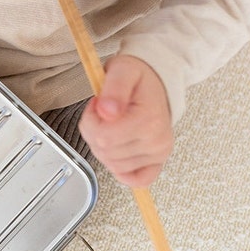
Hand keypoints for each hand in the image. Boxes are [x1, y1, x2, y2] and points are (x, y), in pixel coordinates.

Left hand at [78, 55, 172, 187]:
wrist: (157, 82)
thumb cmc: (138, 77)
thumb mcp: (122, 70)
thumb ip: (113, 88)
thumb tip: (106, 111)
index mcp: (148, 119)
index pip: (102, 137)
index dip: (90, 120)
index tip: (97, 105)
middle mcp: (156, 141)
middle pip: (104, 152)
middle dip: (94, 131)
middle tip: (103, 113)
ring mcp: (158, 154)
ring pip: (112, 165)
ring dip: (104, 146)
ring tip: (112, 124)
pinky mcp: (158, 162)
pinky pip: (136, 180)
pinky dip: (121, 169)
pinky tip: (118, 150)